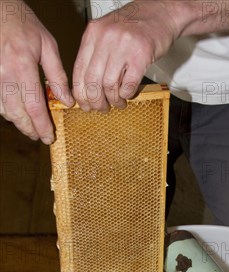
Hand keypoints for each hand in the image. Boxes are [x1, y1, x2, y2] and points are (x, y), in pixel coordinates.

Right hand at [0, 0, 73, 142]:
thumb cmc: (21, 22)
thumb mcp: (47, 45)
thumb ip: (57, 75)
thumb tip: (67, 101)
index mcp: (23, 67)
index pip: (35, 107)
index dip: (42, 126)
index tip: (49, 137)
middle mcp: (4, 75)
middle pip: (18, 114)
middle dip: (30, 129)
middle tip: (40, 136)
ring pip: (5, 111)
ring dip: (18, 122)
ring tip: (30, 126)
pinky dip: (6, 111)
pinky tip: (16, 112)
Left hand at [72, 1, 179, 110]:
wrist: (161, 13)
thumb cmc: (135, 27)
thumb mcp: (107, 34)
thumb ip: (96, 55)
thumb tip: (86, 87)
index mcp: (93, 33)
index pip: (79, 70)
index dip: (80, 93)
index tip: (84, 104)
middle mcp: (105, 38)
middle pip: (92, 81)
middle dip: (95, 101)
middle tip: (101, 108)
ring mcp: (123, 46)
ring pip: (109, 86)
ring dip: (113, 101)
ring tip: (118, 103)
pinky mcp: (140, 56)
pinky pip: (128, 85)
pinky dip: (127, 95)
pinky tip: (128, 94)